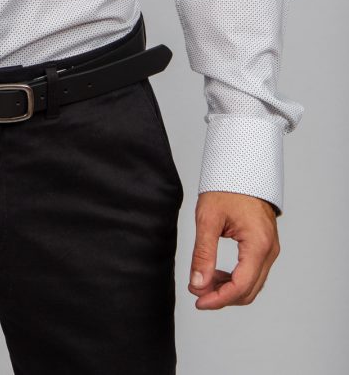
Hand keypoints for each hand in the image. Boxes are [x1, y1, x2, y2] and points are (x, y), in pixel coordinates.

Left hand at [188, 190, 279, 309]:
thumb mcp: (208, 218)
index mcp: (258, 244)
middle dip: (222, 297)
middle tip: (197, 293)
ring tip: (203, 283)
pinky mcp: (265, 246)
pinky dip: (235, 278)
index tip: (198, 300)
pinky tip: (216, 274)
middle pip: (249, 290)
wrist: (242, 167)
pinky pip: (253, 272)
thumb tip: (198, 284)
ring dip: (228, 289)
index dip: (218, 299)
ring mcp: (270, 249)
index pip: (241, 286)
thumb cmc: (227, 186)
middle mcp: (270, 250)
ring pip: (252, 284)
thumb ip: (203, 253)